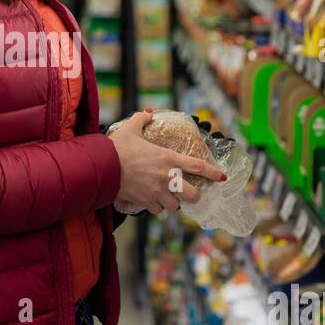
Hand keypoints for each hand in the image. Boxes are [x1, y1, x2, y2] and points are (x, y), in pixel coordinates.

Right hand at [107, 111, 225, 215]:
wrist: (102, 167)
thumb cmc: (117, 147)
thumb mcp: (130, 129)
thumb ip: (141, 120)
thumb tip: (147, 114)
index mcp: (168, 158)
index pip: (198, 166)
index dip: (213, 173)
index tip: (222, 177)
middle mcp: (166, 177)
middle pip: (192, 194)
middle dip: (195, 196)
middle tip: (192, 193)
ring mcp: (156, 191)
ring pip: (174, 205)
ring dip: (173, 202)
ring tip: (168, 197)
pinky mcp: (144, 201)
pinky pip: (156, 209)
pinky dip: (156, 207)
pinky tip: (152, 201)